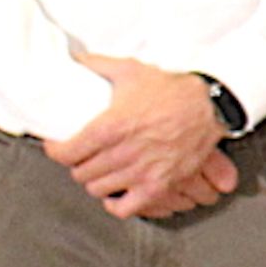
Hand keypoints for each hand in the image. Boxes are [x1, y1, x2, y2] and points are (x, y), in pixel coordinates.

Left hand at [50, 56, 234, 220]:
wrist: (209, 106)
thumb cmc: (171, 90)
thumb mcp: (131, 70)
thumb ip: (98, 64)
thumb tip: (76, 58)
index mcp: (110, 127)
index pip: (66, 152)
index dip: (56, 151)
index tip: (57, 147)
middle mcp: (123, 153)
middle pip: (81, 173)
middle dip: (77, 164)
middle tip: (81, 156)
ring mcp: (141, 172)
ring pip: (98, 189)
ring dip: (96, 180)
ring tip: (99, 171)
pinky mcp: (158, 186)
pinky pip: (126, 208)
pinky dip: (117, 204)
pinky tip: (116, 194)